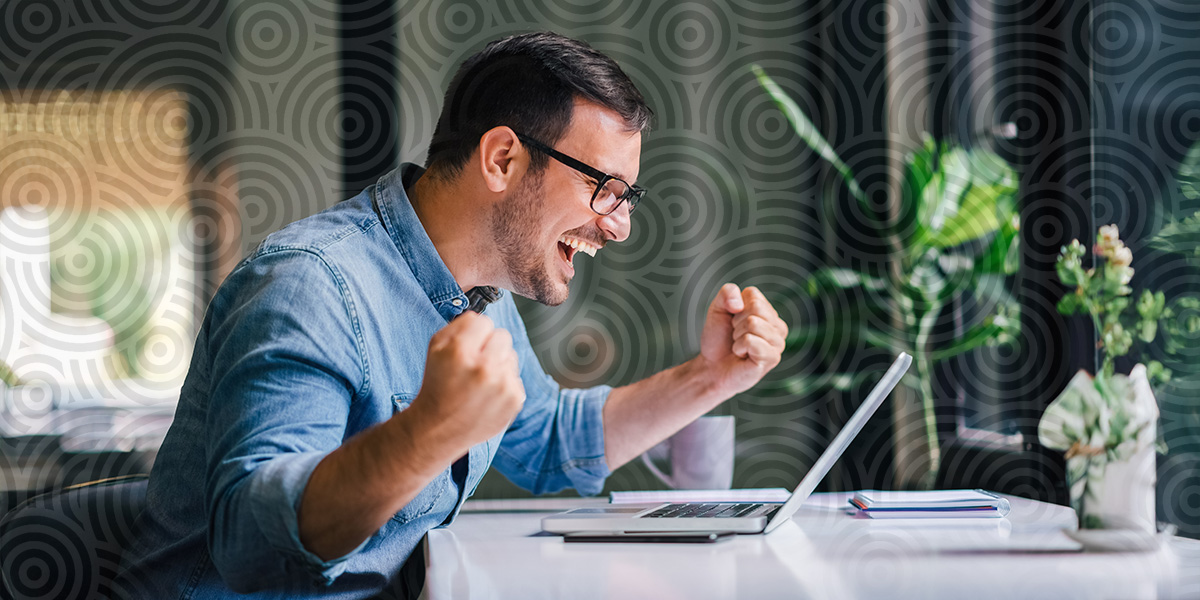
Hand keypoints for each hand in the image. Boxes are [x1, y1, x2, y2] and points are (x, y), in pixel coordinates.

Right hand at [411, 312, 525, 450]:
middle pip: (502, 335)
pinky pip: (516, 376)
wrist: (439, 429)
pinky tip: (487, 396)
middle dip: (489, 346)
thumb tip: (484, 320)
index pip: (483, 321)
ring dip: (498, 364)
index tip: (466, 348)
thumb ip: (461, 324)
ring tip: (479, 382)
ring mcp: (502, 385)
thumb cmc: (437, 384)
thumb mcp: (435, 347)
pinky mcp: (515, 400)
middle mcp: (483, 367)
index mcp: (459, 351)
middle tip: (473, 365)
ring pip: (511, 355)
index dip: (474, 334)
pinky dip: (504, 384)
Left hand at [696, 283, 787, 396]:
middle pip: (756, 308)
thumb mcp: (717, 309)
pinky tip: (742, 355)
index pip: (753, 294)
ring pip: (753, 324)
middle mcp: (777, 326)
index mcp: (768, 311)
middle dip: (737, 322)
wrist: (712, 367)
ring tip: (739, 345)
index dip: (735, 307)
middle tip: (735, 335)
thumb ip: (727, 293)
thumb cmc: (718, 339)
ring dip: (737, 336)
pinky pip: (751, 341)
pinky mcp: (772, 358)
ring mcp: (777, 343)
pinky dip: (739, 347)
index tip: (733, 321)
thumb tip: (739, 303)